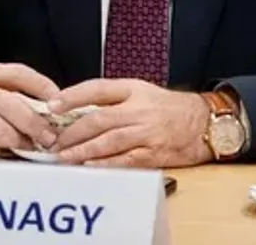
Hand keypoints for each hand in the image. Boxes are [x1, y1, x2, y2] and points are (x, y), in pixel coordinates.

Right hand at [0, 63, 60, 155]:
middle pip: (9, 103)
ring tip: (28, 148)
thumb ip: (20, 92)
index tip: (58, 103)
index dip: (42, 87)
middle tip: (48, 137)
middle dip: (33, 122)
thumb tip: (53, 108)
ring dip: (16, 139)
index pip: (20, 73)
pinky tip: (4, 156)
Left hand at [47, 79, 211, 167]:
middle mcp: (139, 109)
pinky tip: (89, 166)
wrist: (204, 122)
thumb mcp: (142, 92)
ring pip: (108, 141)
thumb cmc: (169, 107)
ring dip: (82, 151)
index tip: (52, 105)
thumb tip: (78, 110)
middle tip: (54, 141)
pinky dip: (105, 164)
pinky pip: (124, 160)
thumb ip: (114, 99)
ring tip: (64, 157)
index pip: (97, 89)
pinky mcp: (153, 153)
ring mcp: (146, 132)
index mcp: (133, 89)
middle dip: (72, 132)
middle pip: (98, 119)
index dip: (72, 96)